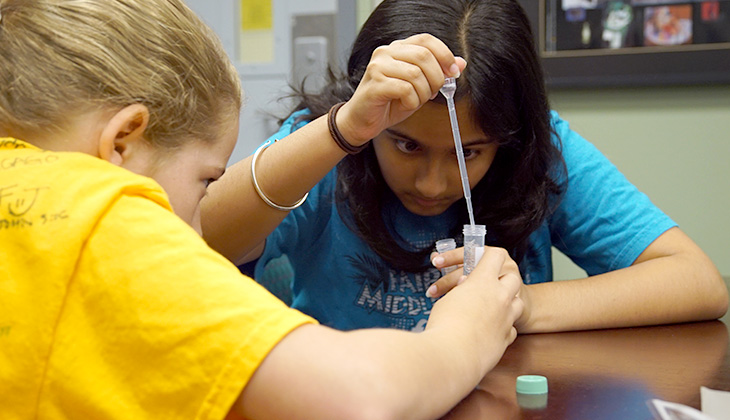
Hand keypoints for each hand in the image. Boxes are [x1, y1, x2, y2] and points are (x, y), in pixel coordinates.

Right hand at [335, 33, 466, 145]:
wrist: (362, 120)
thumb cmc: (389, 103)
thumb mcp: (420, 86)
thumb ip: (438, 72)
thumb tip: (460, 63)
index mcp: (397, 48)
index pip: (426, 40)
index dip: (444, 55)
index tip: (453, 72)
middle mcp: (385, 52)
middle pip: (424, 56)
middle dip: (436, 78)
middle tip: (432, 93)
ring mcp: (378, 67)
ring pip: (416, 74)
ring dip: (423, 93)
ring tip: (415, 101)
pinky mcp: (375, 84)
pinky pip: (405, 90)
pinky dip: (412, 102)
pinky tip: (405, 105)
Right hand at [427, 247, 524, 356]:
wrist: (452, 357)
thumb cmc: (444, 326)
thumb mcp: (447, 299)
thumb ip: (461, 290)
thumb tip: (465, 287)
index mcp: (483, 281)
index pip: (495, 255)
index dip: (488, 255)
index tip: (480, 259)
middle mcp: (500, 296)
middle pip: (512, 277)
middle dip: (501, 279)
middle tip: (485, 285)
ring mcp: (507, 317)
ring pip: (517, 302)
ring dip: (506, 302)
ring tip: (488, 308)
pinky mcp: (507, 338)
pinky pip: (510, 326)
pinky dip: (502, 325)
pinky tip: (488, 328)